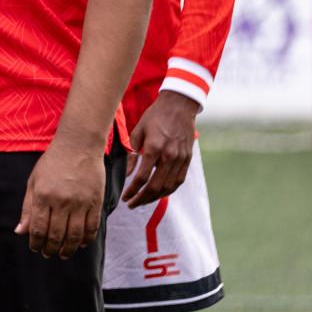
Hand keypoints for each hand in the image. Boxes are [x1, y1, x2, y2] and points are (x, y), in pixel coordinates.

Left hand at [15, 136, 106, 259]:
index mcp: (43, 196)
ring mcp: (81, 202)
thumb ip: (28, 208)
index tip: (35, 248)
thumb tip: (20, 232)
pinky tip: (81, 244)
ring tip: (62, 254)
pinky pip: (92, 227)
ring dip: (68, 249)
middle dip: (50, 249)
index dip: (36, 243)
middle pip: (56, 236)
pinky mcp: (96, 202)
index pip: (38, 229)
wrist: (78, 146)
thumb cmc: (52, 163)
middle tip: (47, 254)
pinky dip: (86, 239)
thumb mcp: (34, 182)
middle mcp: (62, 201)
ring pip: (75, 236)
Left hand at [122, 91, 199, 207]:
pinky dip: (168, 190)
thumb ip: (133, 154)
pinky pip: (178, 181)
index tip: (124, 197)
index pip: (142, 177)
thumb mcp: (138, 131)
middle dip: (141, 199)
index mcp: (155, 148)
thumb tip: (128, 174)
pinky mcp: (187, 160)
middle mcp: (169, 157)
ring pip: (168, 187)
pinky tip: (158, 193)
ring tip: (142, 201)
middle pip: (155, 187)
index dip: (132, 191)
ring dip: (154, 198)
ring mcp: (181, 159)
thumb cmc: (155, 116)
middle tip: (131, 204)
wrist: (179, 106)